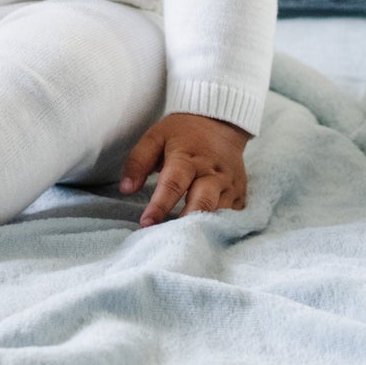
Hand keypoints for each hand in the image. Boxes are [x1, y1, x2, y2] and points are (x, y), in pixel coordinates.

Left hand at [119, 112, 249, 227]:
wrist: (219, 122)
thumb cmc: (181, 134)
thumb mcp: (155, 137)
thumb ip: (138, 162)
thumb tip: (126, 189)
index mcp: (187, 156)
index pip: (173, 183)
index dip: (160, 205)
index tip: (146, 223)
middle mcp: (211, 171)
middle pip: (202, 200)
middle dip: (187, 222)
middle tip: (169, 238)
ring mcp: (229, 184)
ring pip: (219, 211)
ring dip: (203, 227)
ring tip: (185, 241)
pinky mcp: (239, 193)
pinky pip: (232, 215)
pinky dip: (219, 227)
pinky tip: (205, 237)